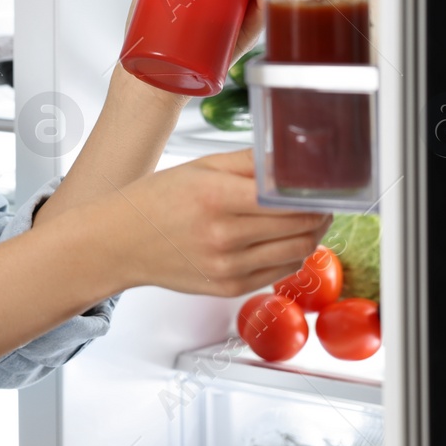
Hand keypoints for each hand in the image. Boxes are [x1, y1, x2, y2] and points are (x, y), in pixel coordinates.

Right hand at [95, 149, 330, 298]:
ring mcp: (227, 267)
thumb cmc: (157, 199)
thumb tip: (290, 158)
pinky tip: (286, 239)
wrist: (120, 242)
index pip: (288, 198)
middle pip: (300, 227)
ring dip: (313, 235)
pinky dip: (292, 255)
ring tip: (310, 219)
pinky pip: (279, 271)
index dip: (315, 193)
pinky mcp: (229, 287)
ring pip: (297, 252)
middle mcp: (223, 235)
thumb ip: (248, 162)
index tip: (326, 185)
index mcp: (215, 197)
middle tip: (324, 200)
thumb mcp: (200, 167)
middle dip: (321, 212)